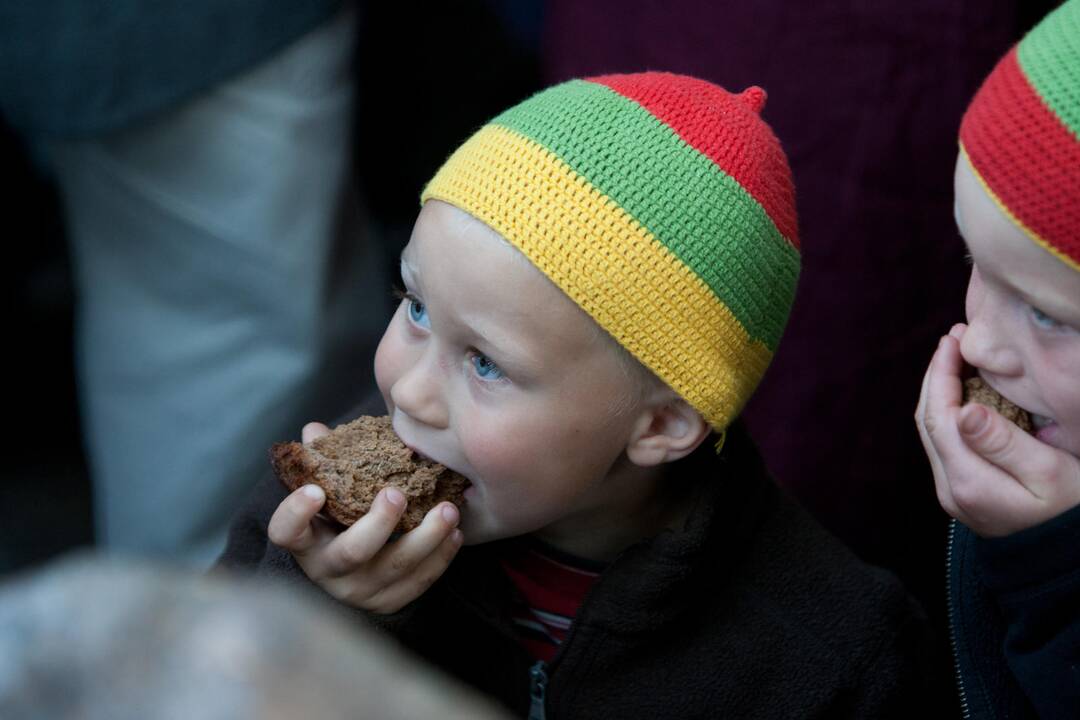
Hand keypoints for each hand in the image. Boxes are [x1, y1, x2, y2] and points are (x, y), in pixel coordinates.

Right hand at [267, 422, 464, 612]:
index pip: (285, 531)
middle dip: (378, 524)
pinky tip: (454, 532)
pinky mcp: (390, 601)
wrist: (352, 572)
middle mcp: (328, 570)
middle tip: (397, 494)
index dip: (295, 513)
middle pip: (352, 552)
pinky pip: (418, 582)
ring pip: (395, 568)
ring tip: (447, 510)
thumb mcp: (328, 493)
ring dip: (426, 538)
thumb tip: (316, 431)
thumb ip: (324, 461)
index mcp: (305, 540)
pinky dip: (440, 557)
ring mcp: (360, 590)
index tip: (314, 489)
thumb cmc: (339, 518)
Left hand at [916, 324, 1079, 536]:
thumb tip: (964, 410)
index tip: (953, 339)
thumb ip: (1005, 443)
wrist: (1071, 561)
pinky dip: (950, 412)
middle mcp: (950, 490)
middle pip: (927, 422)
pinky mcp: (964, 495)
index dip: (941, 373)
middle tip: (955, 339)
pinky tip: (967, 393)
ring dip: (940, 392)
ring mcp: (953, 495)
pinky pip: (946, 445)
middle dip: (936, 376)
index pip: (938, 416)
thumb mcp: (1050, 475)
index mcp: (967, 482)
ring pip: (933, 433)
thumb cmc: (1073, 513)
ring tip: (958, 358)